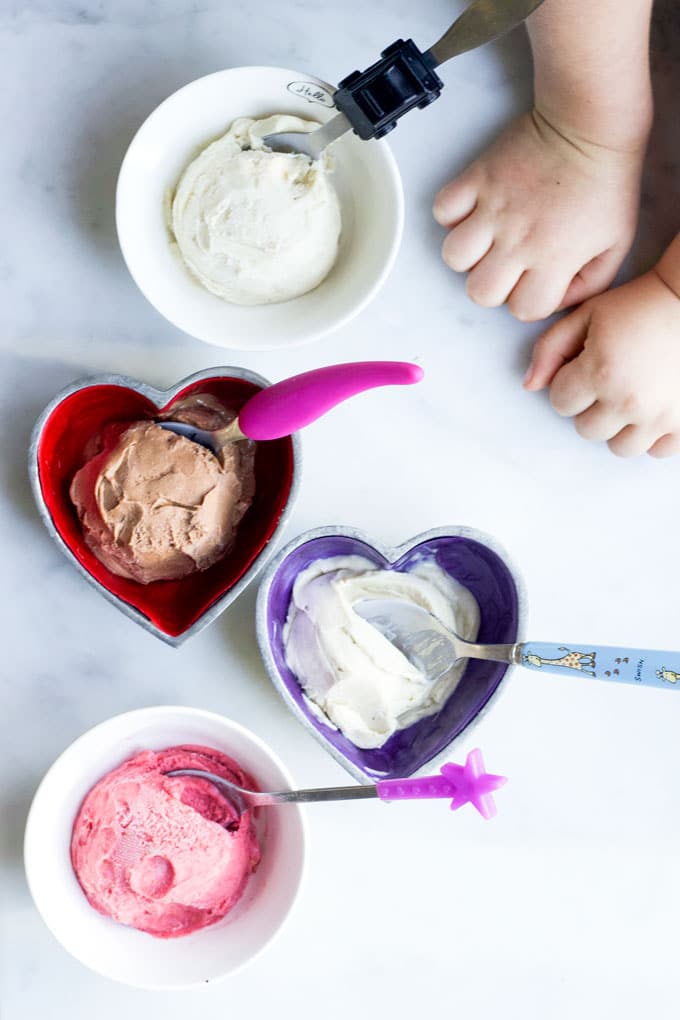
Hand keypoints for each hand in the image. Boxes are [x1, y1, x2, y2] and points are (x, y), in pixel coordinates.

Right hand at [433, 111, 644, 321]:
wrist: (590, 124)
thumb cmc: (606, 182)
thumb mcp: (617, 243)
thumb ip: (592, 283)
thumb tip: (559, 300)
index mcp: (554, 257)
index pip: (522, 311)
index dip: (528, 301)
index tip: (536, 281)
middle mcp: (518, 238)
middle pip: (479, 293)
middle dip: (492, 286)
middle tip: (508, 265)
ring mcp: (493, 208)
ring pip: (454, 257)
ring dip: (468, 255)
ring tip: (486, 240)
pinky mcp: (477, 178)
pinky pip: (443, 211)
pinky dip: (452, 215)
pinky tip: (473, 211)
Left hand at [524, 268, 679, 456]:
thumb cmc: (639, 305)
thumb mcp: (586, 315)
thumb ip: (550, 349)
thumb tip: (529, 385)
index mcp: (600, 372)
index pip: (560, 403)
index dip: (568, 384)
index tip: (585, 369)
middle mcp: (628, 400)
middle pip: (587, 429)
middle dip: (591, 407)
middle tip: (609, 381)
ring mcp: (660, 416)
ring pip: (620, 447)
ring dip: (620, 427)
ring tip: (630, 397)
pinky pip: (658, 451)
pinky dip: (653, 435)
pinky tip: (653, 410)